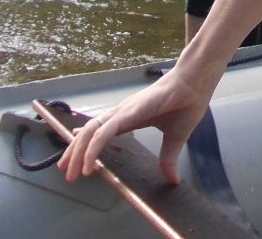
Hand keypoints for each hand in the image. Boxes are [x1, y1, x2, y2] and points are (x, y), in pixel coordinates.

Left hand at [57, 65, 214, 184]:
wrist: (195, 82)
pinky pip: (103, 133)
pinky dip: (92, 149)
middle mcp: (122, 113)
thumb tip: (173, 179)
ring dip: (77, 152)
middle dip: (74, 152)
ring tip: (71, 172)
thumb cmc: (186, 103)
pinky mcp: (127, 113)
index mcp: (131, 117)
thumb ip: (169, 158)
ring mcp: (122, 111)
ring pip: (90, 132)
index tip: (75, 154)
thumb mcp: (175, 138)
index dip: (86, 142)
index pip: (101, 131)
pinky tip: (87, 164)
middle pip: (89, 133)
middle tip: (66, 171)